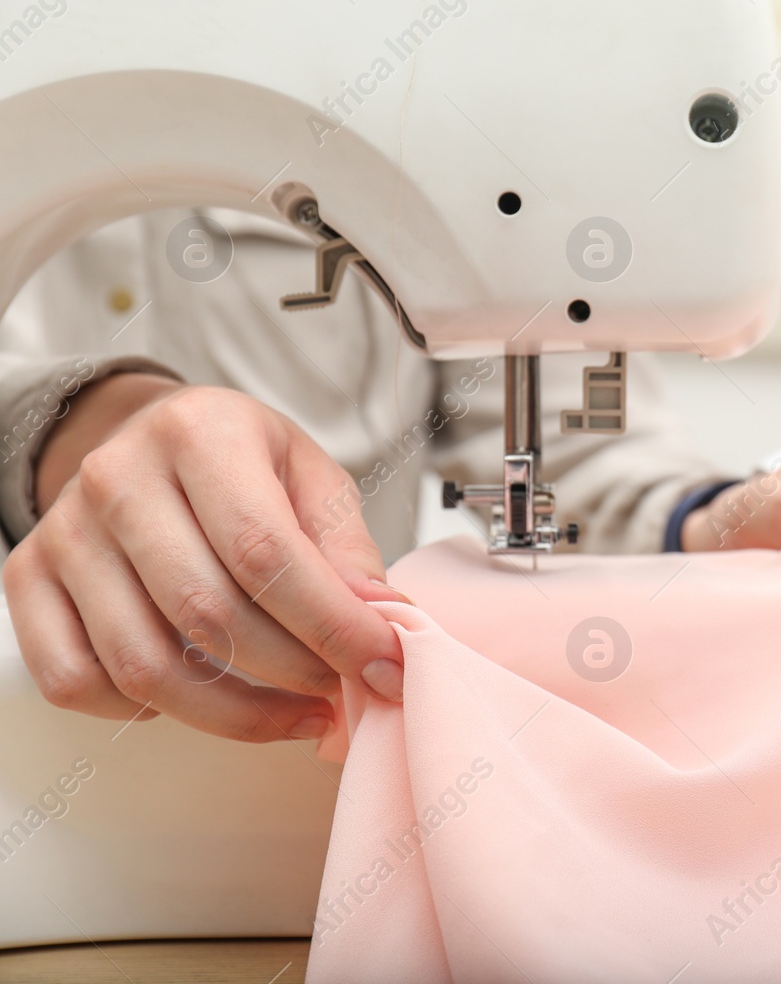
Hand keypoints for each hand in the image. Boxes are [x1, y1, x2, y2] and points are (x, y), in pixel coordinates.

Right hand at [6, 377, 408, 742]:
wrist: (152, 441)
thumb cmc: (244, 464)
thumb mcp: (313, 476)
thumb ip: (348, 548)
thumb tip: (377, 620)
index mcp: (199, 433)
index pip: (266, 553)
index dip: (331, 625)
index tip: (381, 664)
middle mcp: (117, 477)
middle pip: (207, 614)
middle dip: (292, 672)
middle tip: (342, 689)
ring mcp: (64, 532)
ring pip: (143, 664)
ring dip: (234, 712)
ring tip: (295, 711)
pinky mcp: (26, 580)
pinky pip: (77, 682)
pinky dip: (147, 712)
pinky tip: (205, 697)